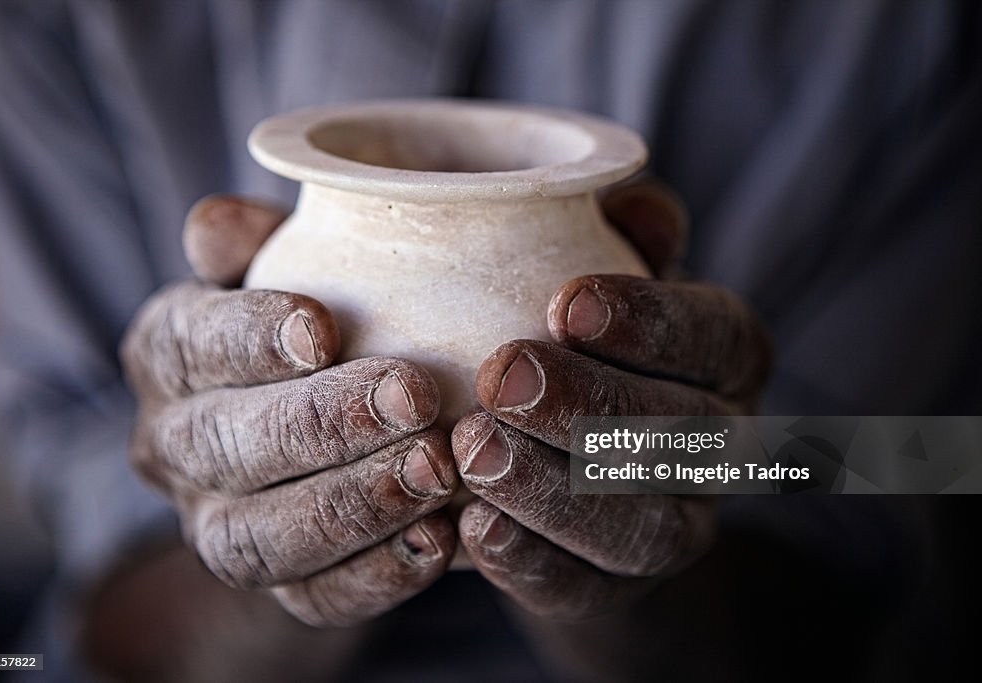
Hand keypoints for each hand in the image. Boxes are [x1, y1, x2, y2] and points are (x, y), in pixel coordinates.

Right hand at [119, 196, 457, 627]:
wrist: (312, 427)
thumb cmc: (316, 319)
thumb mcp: (285, 263)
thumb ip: (255, 242)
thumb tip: (221, 224)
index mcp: (168, 353)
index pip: (189, 344)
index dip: (248, 338)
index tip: (323, 326)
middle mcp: (175, 446)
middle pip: (228, 445)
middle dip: (321, 423)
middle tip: (414, 395)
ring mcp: (214, 525)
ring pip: (258, 538)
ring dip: (351, 505)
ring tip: (437, 470)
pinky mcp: (275, 584)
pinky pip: (311, 599)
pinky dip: (375, 577)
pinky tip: (440, 542)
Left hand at [451, 180, 773, 619]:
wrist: (582, 474)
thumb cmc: (587, 348)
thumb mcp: (607, 283)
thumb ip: (621, 235)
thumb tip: (633, 201)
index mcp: (728, 357)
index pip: (713, 336)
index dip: (647, 322)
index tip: (563, 302)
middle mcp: (722, 444)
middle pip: (679, 434)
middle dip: (589, 406)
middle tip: (500, 377)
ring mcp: (681, 525)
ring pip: (642, 523)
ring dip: (555, 490)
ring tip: (474, 452)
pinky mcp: (622, 588)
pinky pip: (586, 588)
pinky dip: (532, 563)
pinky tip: (471, 528)